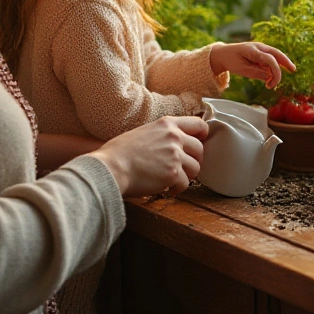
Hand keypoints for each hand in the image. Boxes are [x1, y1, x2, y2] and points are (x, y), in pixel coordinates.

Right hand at [89, 116, 207, 196]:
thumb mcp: (143, 132)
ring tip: (172, 180)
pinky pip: (186, 184)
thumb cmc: (119, 152)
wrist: (111, 167)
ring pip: (196, 168)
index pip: (198, 124)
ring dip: (186, 176)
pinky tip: (166, 190)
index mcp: (166, 124)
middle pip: (200, 149)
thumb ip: (161, 136)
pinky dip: (177, 189)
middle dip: (193, 161)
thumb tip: (172, 145)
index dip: (202, 135)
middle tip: (182, 169)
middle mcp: (174, 137)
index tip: (200, 142)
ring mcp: (175, 155)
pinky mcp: (173, 173)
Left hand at [210, 42, 295, 88]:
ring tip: (270, 84)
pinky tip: (269, 79)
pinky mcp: (261, 54)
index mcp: (253, 50)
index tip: (272, 84)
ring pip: (275, 57)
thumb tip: (270, 77)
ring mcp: (261, 49)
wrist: (223, 54)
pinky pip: (270, 60)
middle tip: (293, 70)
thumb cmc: (232, 61)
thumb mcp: (242, 70)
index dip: (275, 71)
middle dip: (286, 61)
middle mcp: (260, 47)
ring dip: (277, 70)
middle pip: (277, 53)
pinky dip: (272, 69)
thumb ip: (256, 73)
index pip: (270, 59)